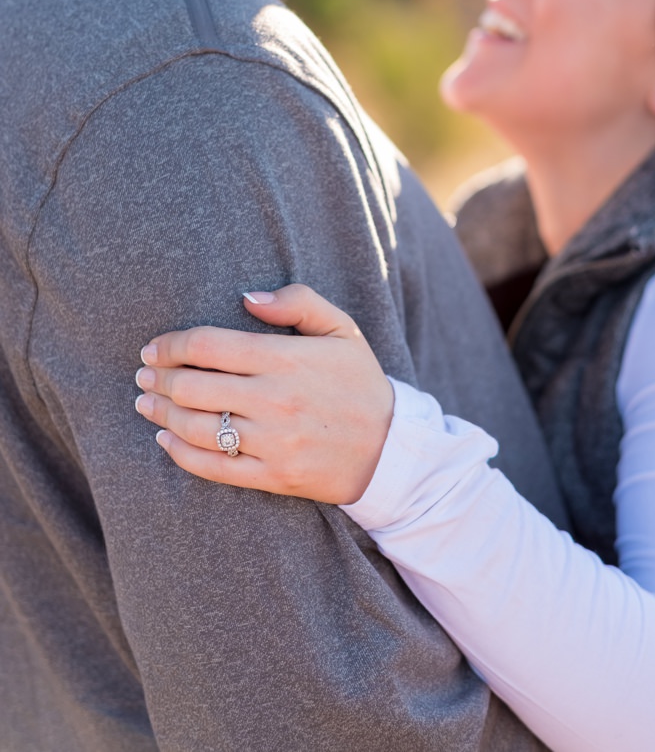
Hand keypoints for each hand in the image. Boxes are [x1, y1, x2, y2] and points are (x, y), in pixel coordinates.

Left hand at [133, 285, 394, 503]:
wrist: (391, 449)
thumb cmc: (360, 384)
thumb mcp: (343, 330)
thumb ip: (299, 302)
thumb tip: (247, 297)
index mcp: (288, 359)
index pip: (207, 346)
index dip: (170, 345)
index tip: (154, 348)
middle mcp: (276, 400)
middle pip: (191, 386)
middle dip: (157, 378)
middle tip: (144, 374)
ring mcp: (272, 442)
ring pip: (194, 427)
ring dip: (159, 413)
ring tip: (147, 403)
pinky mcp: (271, 475)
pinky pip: (210, 466)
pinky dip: (178, 452)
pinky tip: (166, 439)